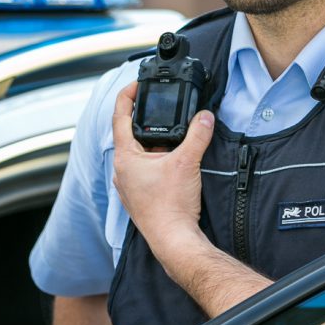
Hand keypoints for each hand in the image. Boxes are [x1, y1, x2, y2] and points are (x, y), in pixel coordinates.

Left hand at [112, 80, 214, 265]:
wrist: (173, 240)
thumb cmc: (170, 206)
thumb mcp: (187, 162)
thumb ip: (197, 135)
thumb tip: (205, 117)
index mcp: (125, 157)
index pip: (120, 117)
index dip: (127, 96)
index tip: (135, 84)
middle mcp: (122, 170)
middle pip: (130, 134)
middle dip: (147, 120)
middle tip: (158, 105)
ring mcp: (130, 185)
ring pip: (139, 153)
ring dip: (154, 141)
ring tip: (174, 133)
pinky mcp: (140, 196)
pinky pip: (146, 169)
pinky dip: (158, 159)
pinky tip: (175, 161)